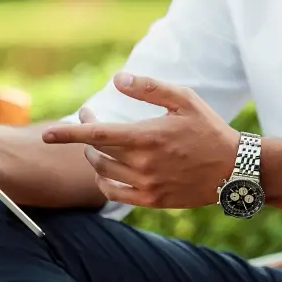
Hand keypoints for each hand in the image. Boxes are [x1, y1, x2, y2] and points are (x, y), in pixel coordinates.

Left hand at [41, 72, 239, 207]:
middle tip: (92, 120)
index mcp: (146, 137)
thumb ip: (149, 88)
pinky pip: (114, 194)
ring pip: (103, 173)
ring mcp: (147, 185)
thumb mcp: (184, 99)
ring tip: (100, 145)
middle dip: (86, 136)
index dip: (68, 133)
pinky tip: (106, 172)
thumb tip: (117, 79)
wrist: (234, 170)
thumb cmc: (209, 130)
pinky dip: (103, 182)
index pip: (96, 134)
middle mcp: (143, 164)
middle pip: (97, 152)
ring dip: (94, 158)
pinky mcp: (152, 201)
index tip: (46, 134)